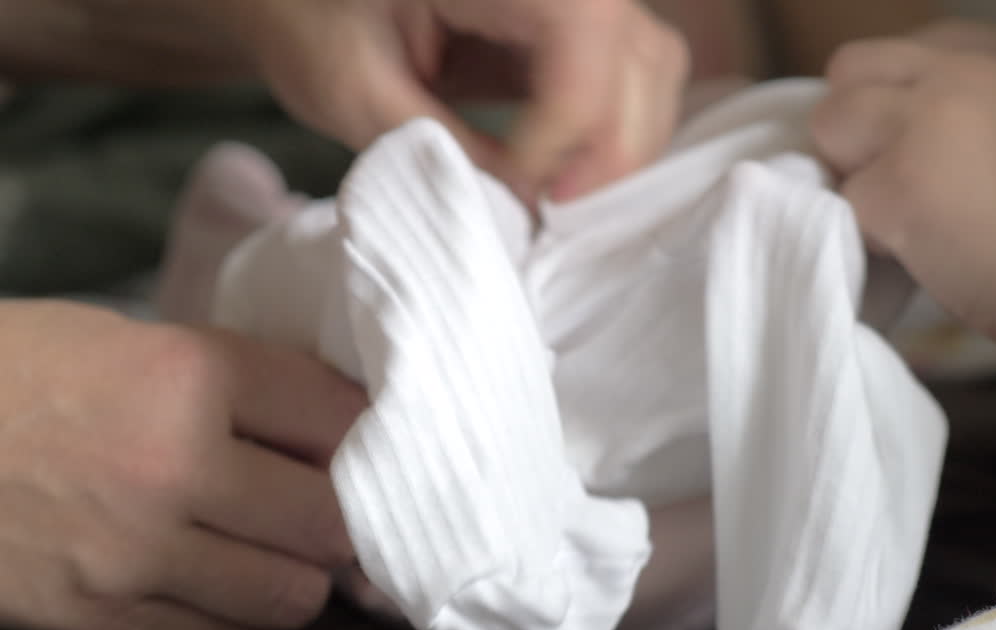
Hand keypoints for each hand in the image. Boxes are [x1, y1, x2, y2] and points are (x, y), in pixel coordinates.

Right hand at [0, 301, 363, 629]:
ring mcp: (133, 554)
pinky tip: (214, 589)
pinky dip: (233, 622)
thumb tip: (338, 422)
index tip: (364, 446)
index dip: (364, 436)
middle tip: (323, 507)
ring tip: (269, 552)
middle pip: (331, 521)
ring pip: (289, 596)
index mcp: (187, 375)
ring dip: (293, 577)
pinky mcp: (96, 618)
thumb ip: (238, 381)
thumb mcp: (135, 341)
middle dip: (341, 517)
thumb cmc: (21, 372)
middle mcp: (172, 467)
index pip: (338, 419)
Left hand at [216, 0, 688, 200]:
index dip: (555, 144)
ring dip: (618, 142)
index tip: (513, 191)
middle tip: (550, 206)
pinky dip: (612, 123)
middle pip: (643, 63)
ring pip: (654, 67)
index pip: (582, 61)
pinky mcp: (576, 15)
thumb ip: (443, 151)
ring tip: (557, 187)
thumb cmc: (307, 18)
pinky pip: (634, 69)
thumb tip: (523, 209)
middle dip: (605, 152)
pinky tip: (564, 161)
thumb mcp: (357, 90)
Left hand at [811, 41, 995, 374]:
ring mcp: (916, 132)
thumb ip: (947, 124)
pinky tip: (928, 251)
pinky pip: (851, 210)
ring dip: (861, 191)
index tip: (877, 154)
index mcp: (973, 69)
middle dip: (847, 150)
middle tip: (887, 193)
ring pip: (834, 149)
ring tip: (918, 224)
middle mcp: (941, 85)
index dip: (860, 112)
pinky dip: (878, 237)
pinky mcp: (898, 188)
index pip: (865, 64)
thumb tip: (878, 149)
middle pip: (837, 100)